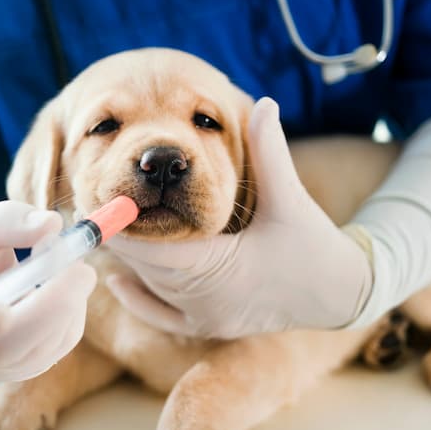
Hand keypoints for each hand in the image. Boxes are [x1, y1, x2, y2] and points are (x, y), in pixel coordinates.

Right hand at [0, 201, 95, 380]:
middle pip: (1, 349)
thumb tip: (50, 225)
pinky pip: (60, 344)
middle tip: (80, 270)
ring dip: (68, 304)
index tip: (0, 312)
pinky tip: (67, 285)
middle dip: (48, 309)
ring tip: (73, 265)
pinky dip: (74, 310)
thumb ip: (4, 221)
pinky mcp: (27, 366)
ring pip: (38, 350)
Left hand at [105, 97, 372, 338]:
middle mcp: (206, 301)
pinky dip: (138, 298)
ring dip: (130, 259)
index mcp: (220, 270)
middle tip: (91, 207)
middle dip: (120, 238)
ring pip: (151, 287)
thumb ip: (270, 152)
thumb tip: (264, 103)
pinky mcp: (209, 326)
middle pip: (145, 267)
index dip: (120, 227)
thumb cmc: (314, 245)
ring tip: (104, 227)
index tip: (98, 202)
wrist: (339, 293)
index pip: (152, 250)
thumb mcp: (290, 198)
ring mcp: (206, 318)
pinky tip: (118, 279)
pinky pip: (160, 316)